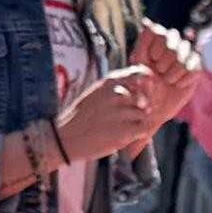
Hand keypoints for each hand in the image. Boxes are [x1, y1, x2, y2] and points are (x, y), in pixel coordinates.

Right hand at [59, 56, 183, 158]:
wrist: (65, 139)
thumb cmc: (80, 117)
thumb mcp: (95, 93)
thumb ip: (115, 87)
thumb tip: (140, 83)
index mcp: (108, 82)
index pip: (139, 73)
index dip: (146, 83)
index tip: (144, 92)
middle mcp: (116, 94)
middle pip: (145, 95)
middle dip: (144, 105)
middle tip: (137, 113)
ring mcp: (120, 112)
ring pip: (144, 113)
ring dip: (138, 121)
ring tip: (124, 126)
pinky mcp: (123, 131)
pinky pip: (144, 128)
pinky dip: (139, 133)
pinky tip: (128, 135)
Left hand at [134, 19, 200, 90]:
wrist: (154, 105)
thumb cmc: (142, 84)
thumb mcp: (138, 66)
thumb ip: (142, 44)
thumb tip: (147, 23)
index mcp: (156, 39)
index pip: (158, 31)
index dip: (156, 46)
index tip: (152, 59)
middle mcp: (172, 42)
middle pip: (173, 41)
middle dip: (164, 61)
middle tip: (159, 72)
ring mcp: (186, 54)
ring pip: (184, 55)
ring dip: (173, 73)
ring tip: (167, 80)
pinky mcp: (196, 68)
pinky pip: (193, 69)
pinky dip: (182, 80)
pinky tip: (176, 84)